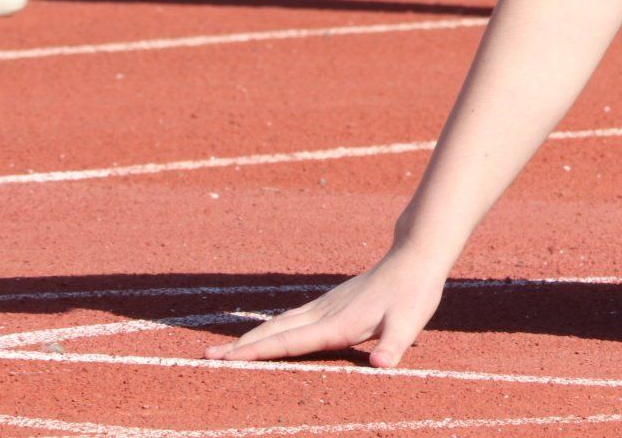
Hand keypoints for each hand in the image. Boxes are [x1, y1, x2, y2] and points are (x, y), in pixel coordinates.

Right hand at [204, 251, 445, 368]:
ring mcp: (325, 306)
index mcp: (336, 324)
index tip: (225, 361)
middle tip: (206, 358)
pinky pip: (291, 319)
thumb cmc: (414, 293)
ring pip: (279, 323)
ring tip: (224, 350)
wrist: (415, 257)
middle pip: (274, 331)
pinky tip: (266, 334)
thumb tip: (381, 364)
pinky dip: (270, 329)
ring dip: (251, 337)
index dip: (256, 353)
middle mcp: (324, 313)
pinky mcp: (330, 303)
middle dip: (240, 346)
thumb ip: (394, 345)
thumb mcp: (409, 323)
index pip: (288, 342)